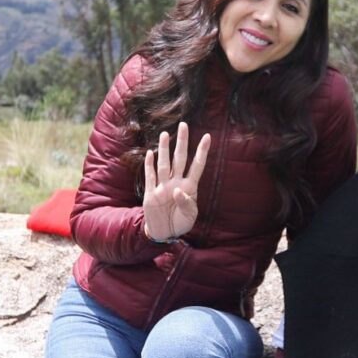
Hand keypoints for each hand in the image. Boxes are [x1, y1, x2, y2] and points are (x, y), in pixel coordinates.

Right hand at [143, 122, 211, 240]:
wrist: (165, 232)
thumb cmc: (181, 223)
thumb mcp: (189, 216)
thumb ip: (186, 203)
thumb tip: (177, 190)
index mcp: (190, 187)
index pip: (197, 165)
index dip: (202, 151)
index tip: (207, 136)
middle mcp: (176, 182)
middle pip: (180, 158)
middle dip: (182, 142)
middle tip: (184, 125)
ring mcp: (163, 186)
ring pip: (164, 163)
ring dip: (165, 149)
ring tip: (166, 134)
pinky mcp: (150, 192)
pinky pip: (150, 175)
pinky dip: (149, 164)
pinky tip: (151, 153)